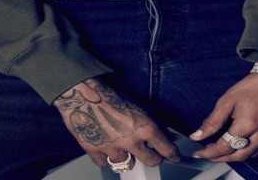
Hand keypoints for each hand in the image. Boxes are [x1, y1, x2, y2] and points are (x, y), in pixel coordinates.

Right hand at [53, 77, 180, 168]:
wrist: (82, 93)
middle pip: (152, 162)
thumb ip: (156, 121)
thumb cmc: (110, 94)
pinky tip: (107, 146)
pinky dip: (107, 157)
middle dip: (154, 158)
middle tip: (152, 153)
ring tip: (124, 145)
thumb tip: (170, 134)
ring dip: (129, 157)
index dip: (174, 154)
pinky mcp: (95, 152)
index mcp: (145, 127)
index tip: (175, 156)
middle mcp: (131, 141)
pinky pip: (106, 163)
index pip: (167, 149)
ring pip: (128, 164)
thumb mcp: (138, 105)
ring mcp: (113, 149)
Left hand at [190, 55, 257, 161]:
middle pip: (237, 156)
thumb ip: (213, 121)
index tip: (199, 152)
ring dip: (233, 157)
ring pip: (249, 156)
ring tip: (219, 152)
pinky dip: (245, 151)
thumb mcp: (228, 100)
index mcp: (247, 125)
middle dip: (220, 158)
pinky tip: (237, 146)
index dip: (209, 152)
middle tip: (207, 154)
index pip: (225, 147)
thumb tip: (198, 135)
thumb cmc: (253, 86)